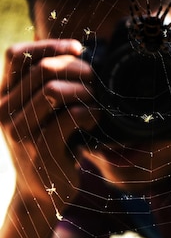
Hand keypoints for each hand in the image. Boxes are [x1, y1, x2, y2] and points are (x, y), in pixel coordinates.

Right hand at [0, 39, 97, 210]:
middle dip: (77, 68)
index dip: (49, 45)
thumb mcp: (41, 112)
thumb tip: (76, 52)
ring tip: (95, 99)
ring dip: (84, 90)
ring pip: (54, 90)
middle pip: (42, 69)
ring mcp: (20, 131)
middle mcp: (4, 110)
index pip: (17, 55)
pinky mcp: (41, 149)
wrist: (42, 193)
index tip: (78, 49)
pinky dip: (89, 112)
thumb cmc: (50, 144)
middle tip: (95, 80)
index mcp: (3, 96)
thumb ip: (47, 85)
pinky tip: (94, 118)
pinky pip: (70, 116)